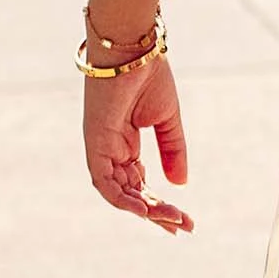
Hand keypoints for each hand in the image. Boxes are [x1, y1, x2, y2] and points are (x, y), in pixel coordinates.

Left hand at [84, 47, 193, 232]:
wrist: (133, 50)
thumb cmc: (149, 77)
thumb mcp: (168, 121)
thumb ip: (173, 151)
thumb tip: (180, 184)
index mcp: (124, 144)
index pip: (139, 183)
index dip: (159, 204)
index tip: (183, 219)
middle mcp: (109, 150)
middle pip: (130, 193)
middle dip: (156, 213)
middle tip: (182, 227)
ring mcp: (100, 148)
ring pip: (118, 193)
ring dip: (144, 210)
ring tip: (172, 220)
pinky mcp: (95, 143)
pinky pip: (105, 181)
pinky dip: (123, 199)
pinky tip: (146, 210)